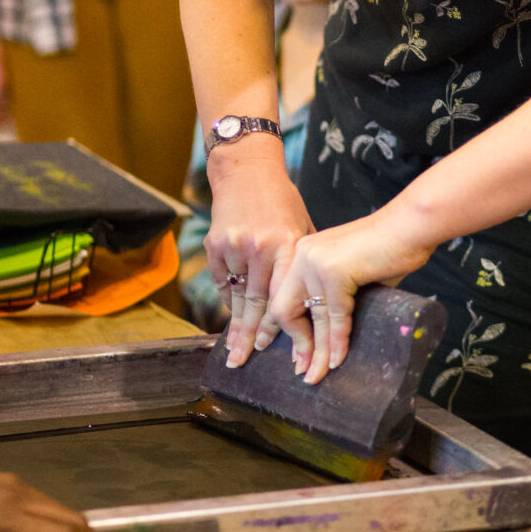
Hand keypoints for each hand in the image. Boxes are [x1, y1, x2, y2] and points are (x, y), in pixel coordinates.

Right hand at [204, 151, 312, 367]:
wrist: (247, 170)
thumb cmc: (281, 200)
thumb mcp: (302, 225)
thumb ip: (303, 260)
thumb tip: (315, 297)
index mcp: (286, 243)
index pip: (283, 293)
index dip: (278, 325)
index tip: (274, 348)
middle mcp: (259, 247)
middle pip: (256, 301)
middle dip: (250, 335)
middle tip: (244, 361)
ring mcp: (234, 246)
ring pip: (237, 295)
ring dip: (236, 325)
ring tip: (233, 351)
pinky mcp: (215, 244)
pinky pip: (222, 281)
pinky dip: (229, 300)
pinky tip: (232, 318)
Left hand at [270, 210, 431, 383]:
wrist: (412, 226)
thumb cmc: (391, 248)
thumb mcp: (353, 273)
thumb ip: (338, 296)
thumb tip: (333, 333)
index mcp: (304, 252)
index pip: (283, 297)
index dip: (286, 329)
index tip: (295, 354)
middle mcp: (303, 255)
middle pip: (286, 309)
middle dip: (296, 344)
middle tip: (303, 371)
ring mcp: (316, 261)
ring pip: (313, 318)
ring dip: (318, 351)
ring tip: (319, 375)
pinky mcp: (334, 271)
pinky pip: (334, 316)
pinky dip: (337, 342)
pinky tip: (338, 360)